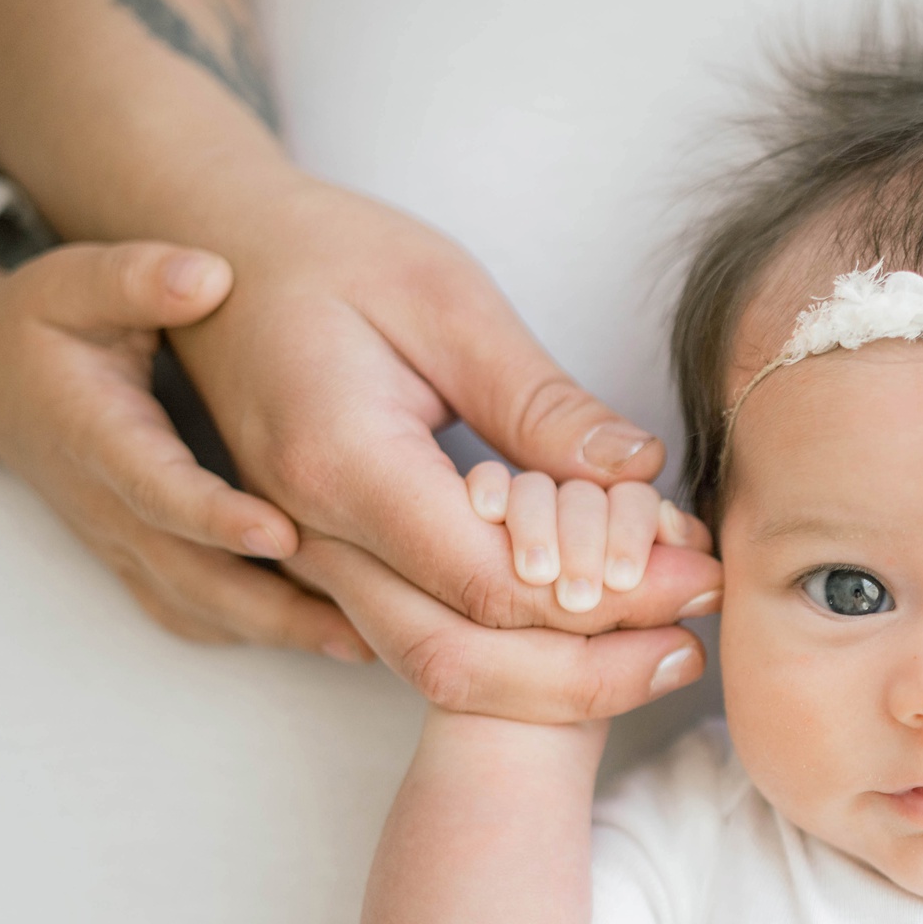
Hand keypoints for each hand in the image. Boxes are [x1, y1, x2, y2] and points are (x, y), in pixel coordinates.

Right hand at [0, 242, 366, 657]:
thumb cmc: (44, 325)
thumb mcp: (76, 283)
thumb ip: (136, 278)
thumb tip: (206, 274)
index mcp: (98, 436)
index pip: (156, 488)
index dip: (215, 517)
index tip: (283, 533)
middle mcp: (109, 506)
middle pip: (191, 575)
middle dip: (272, 605)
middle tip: (360, 621)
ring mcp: (122, 544)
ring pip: (200, 606)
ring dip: (278, 630)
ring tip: (366, 641)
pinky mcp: (139, 562)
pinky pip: (195, 613)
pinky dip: (255, 632)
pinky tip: (330, 635)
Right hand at [158, 177, 722, 705]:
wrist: (221, 247)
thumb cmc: (332, 253)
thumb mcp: (448, 300)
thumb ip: (537, 400)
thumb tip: (638, 470)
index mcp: (342, 463)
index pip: (490, 582)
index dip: (609, 599)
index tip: (701, 575)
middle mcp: (308, 533)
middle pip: (459, 658)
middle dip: (592, 669)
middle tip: (695, 640)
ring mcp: (302, 558)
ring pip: (431, 667)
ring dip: (553, 676)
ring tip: (661, 644)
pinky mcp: (317, 562)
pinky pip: (409, 639)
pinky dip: (503, 653)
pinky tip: (583, 632)